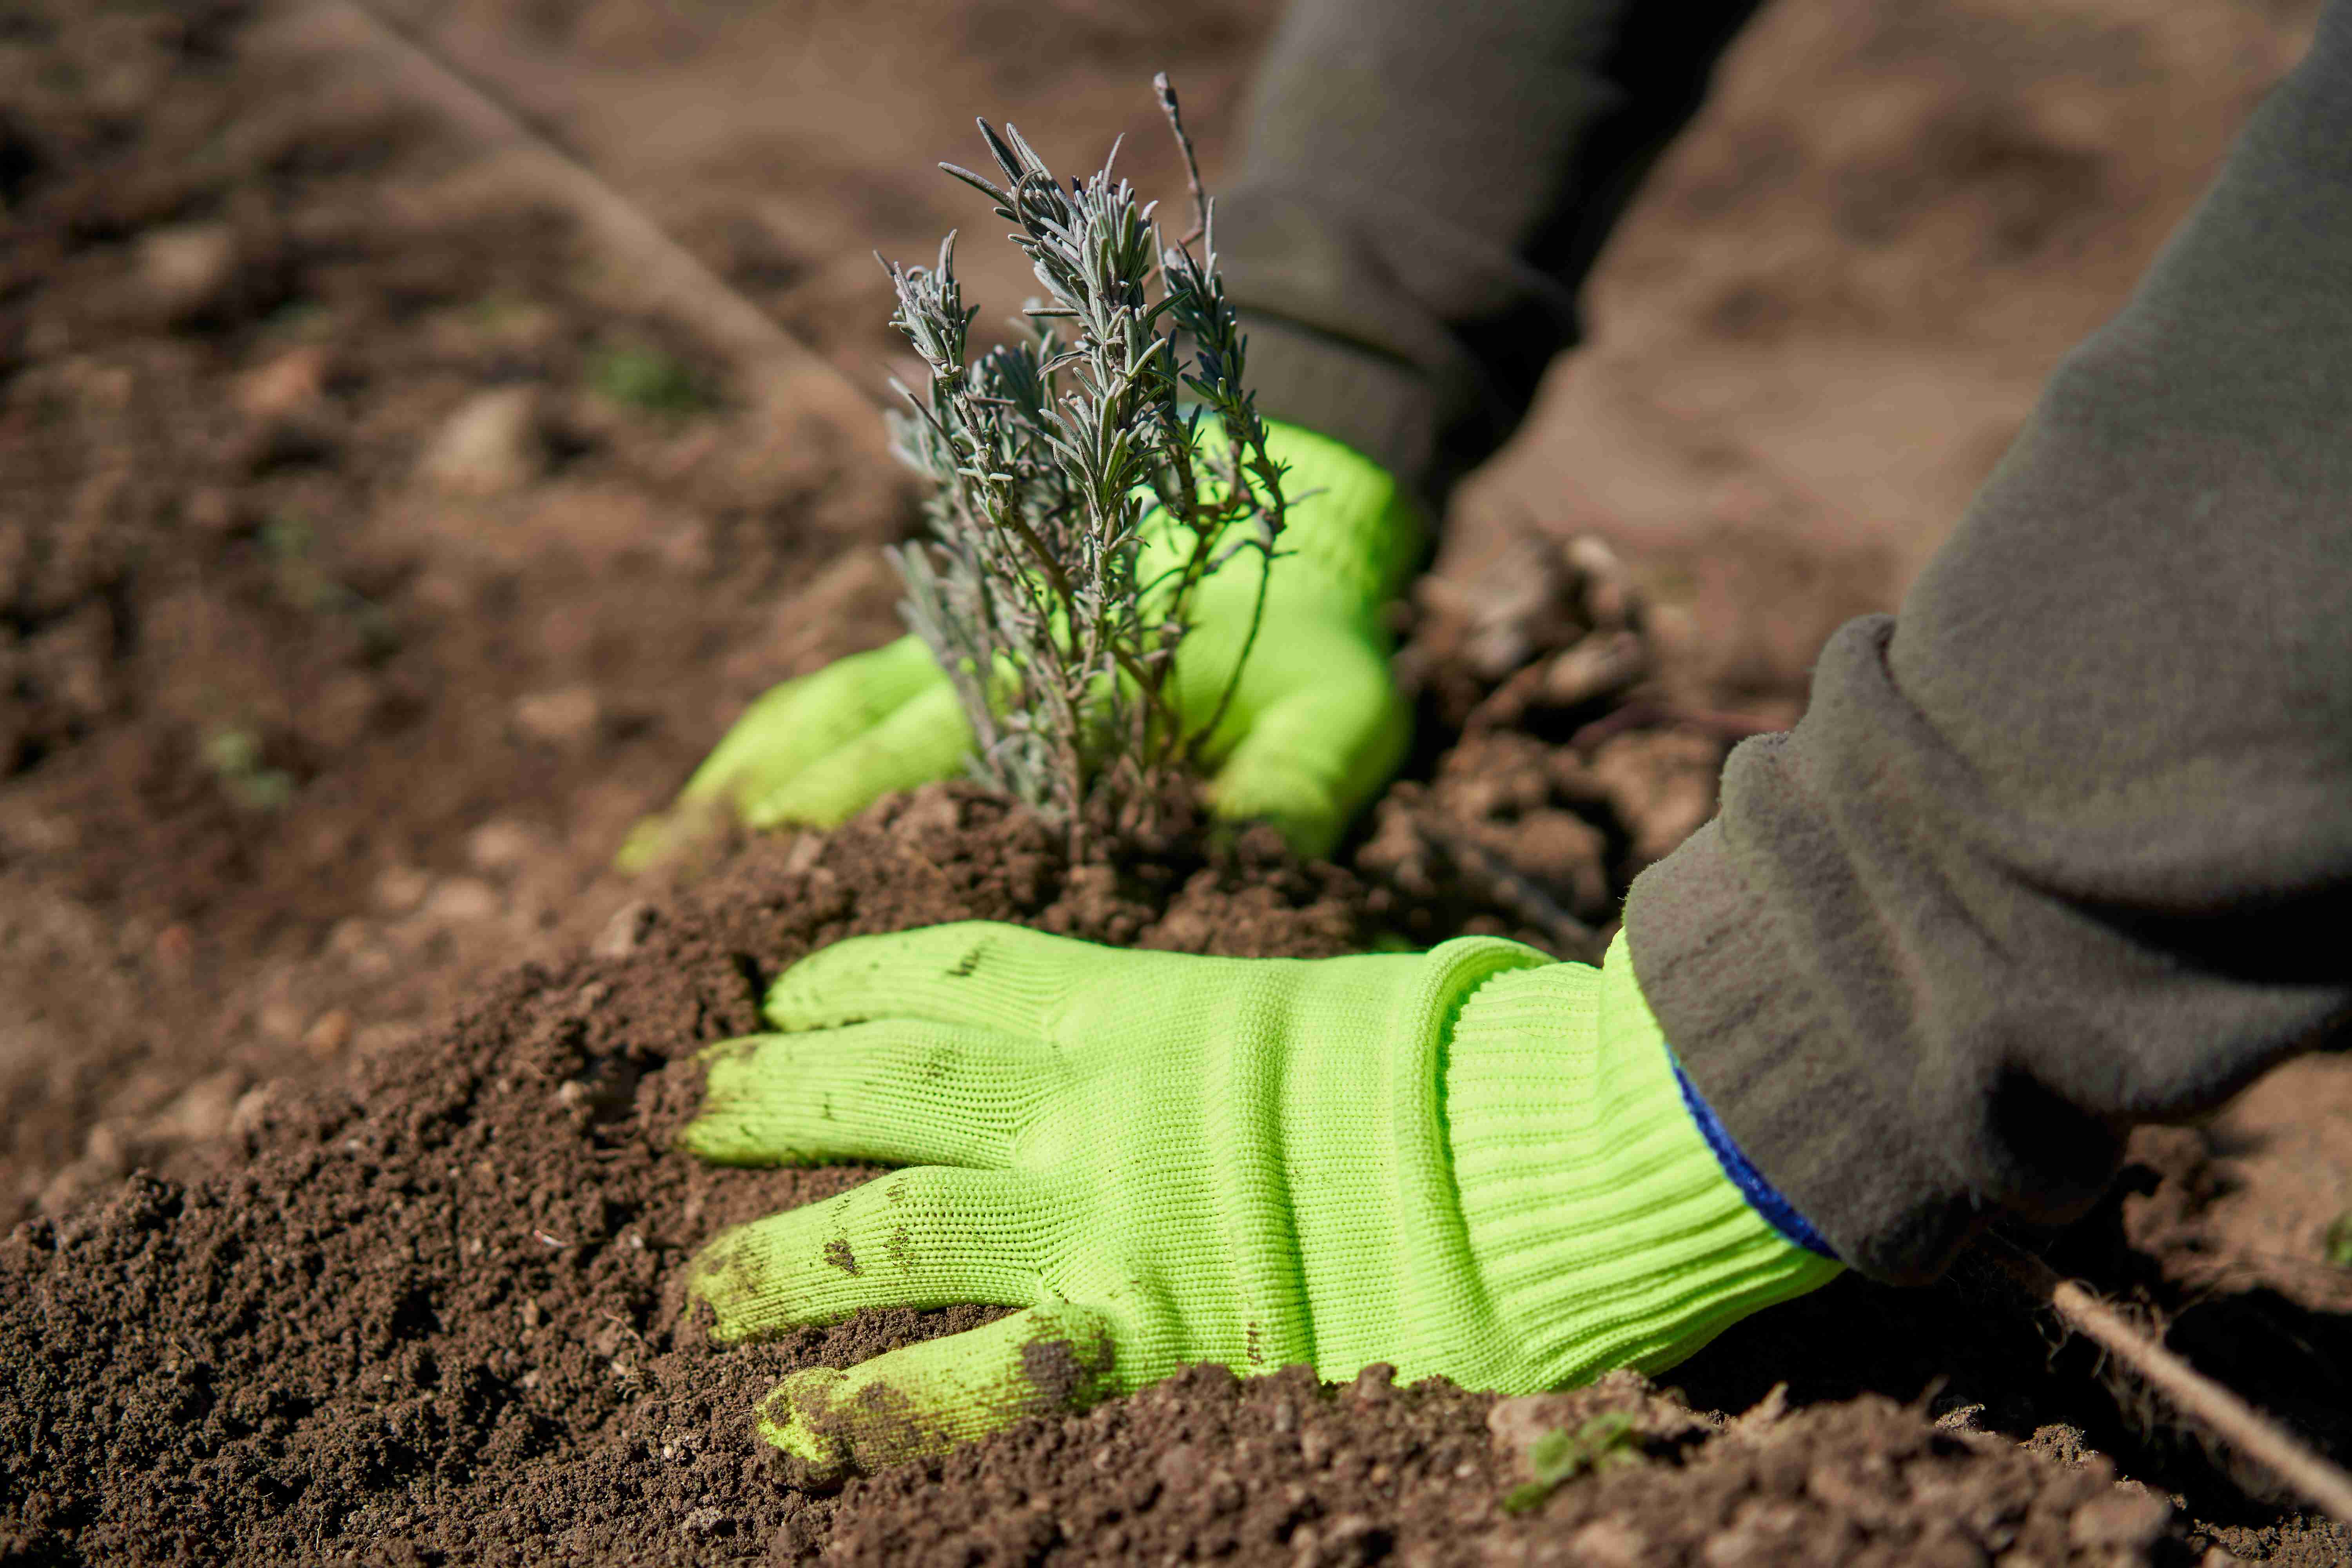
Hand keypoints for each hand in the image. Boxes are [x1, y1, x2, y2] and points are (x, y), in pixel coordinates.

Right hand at [619, 420, 1421, 869]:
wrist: (1275, 515)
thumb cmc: (1306, 641)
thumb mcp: (1337, 711)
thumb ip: (1297, 786)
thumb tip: (1252, 870)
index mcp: (1066, 688)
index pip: (941, 770)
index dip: (857, 839)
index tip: (774, 910)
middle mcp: (983, 664)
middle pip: (845, 753)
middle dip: (759, 840)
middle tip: (667, 935)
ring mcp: (947, 652)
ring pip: (810, 722)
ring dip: (730, 799)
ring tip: (643, 891)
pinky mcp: (933, 651)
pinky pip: (821, 700)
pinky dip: (752, 755)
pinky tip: (692, 824)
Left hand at [678, 923, 1838, 1475]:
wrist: (1522, 1148)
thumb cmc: (1439, 1061)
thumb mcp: (1302, 997)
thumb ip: (1206, 1022)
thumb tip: (1169, 1037)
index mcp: (1133, 1002)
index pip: (948, 971)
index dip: (845, 979)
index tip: (779, 995)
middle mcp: (1087, 1104)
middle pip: (883, 1085)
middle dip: (770, 1095)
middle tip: (684, 1110)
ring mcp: (1099, 1221)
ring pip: (884, 1229)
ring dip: (772, 1261)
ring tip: (685, 1289)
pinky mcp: (1134, 1335)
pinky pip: (971, 1382)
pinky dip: (871, 1410)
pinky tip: (787, 1432)